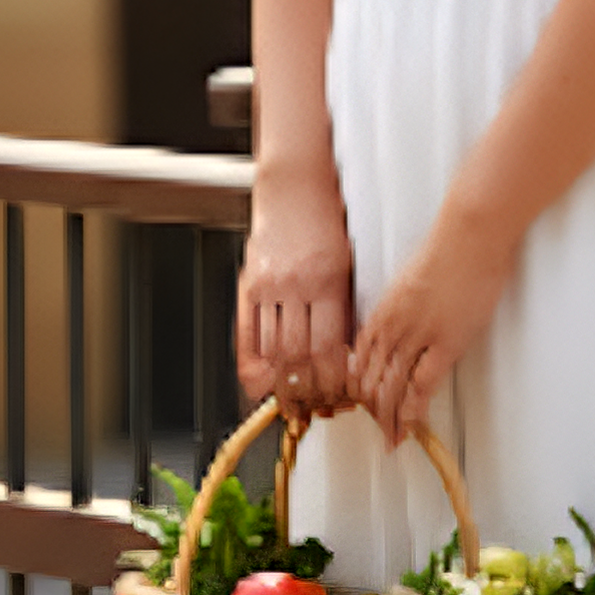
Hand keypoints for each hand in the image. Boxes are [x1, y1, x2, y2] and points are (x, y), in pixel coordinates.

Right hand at [236, 173, 355, 417]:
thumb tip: (347, 354)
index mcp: (327, 280)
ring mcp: (267, 285)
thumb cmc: (325, 221)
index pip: (328, 346)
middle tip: (316, 407)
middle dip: (308, 389)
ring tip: (292, 400)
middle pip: (298, 355)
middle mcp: (295, 284)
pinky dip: (252, 364)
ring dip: (281, 381)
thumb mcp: (346, 263)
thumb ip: (343, 307)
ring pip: (271, 349)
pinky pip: (247, 333)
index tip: (340, 396)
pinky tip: (259, 381)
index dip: (333, 379)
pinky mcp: (248, 284)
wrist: (293, 187)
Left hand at [350, 206, 513, 446]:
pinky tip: (411, 423)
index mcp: (383, 310)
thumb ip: (405, 306)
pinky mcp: (445, 342)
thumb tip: (409, 322)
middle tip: (379, 429)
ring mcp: (416, 336)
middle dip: (373, 409)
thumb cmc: (449, 249)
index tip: (365, 402)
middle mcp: (392, 327)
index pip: (360, 358)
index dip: (360, 386)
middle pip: (371, 378)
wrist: (469, 235)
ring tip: (392, 438)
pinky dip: (414, 407)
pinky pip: (422, 384)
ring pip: (391, 386)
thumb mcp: (413, 279)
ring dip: (390, 417)